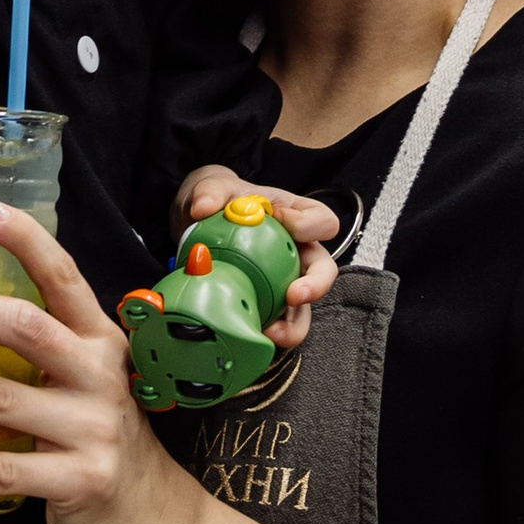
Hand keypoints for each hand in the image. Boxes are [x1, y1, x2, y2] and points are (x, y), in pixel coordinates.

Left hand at [0, 196, 194, 523]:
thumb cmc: (98, 438)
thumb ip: (42, 351)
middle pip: (25, 328)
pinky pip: (7, 471)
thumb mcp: (84, 381)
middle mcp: (100, 376)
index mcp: (99, 341)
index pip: (63, 278)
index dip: (25, 240)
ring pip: (1, 398)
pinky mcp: (81, 480)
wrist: (151, 518)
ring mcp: (93, 429)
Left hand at [171, 168, 341, 351]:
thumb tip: (202, 208)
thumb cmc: (219, 201)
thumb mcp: (212, 187)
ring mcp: (285, 278)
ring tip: (276, 332)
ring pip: (305, 304)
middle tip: (295, 295)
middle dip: (316, 284)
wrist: (199, 223)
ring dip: (295, 322)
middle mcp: (298, 250)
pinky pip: (278, 320)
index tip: (280, 220)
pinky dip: (271, 331)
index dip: (308, 223)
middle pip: (324, 268)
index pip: (320, 219)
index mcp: (295, 216)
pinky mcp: (268, 301)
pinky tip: (255, 335)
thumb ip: (209, 192)